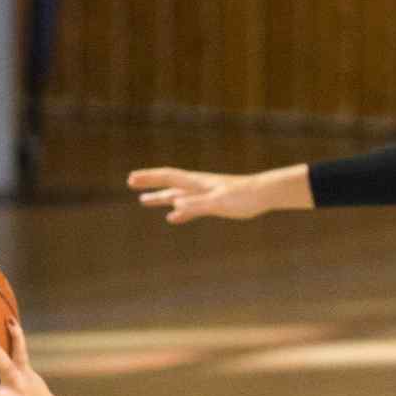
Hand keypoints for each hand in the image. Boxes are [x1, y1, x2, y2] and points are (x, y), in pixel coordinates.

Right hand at [128, 166, 273, 223]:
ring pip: (177, 195)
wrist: (263, 194)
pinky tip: (173, 218)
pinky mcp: (213, 203)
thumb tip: (174, 205)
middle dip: (149, 184)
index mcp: (196, 182)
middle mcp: (197, 186)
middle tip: (131, 183)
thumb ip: (196, 204)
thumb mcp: (218, 202)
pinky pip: (190, 208)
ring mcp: (204, 194)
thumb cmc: (243, 196)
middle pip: (168, 184)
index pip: (167, 177)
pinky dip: (179, 212)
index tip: (132, 179)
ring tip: (144, 201)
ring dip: (161, 198)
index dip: (149, 178)